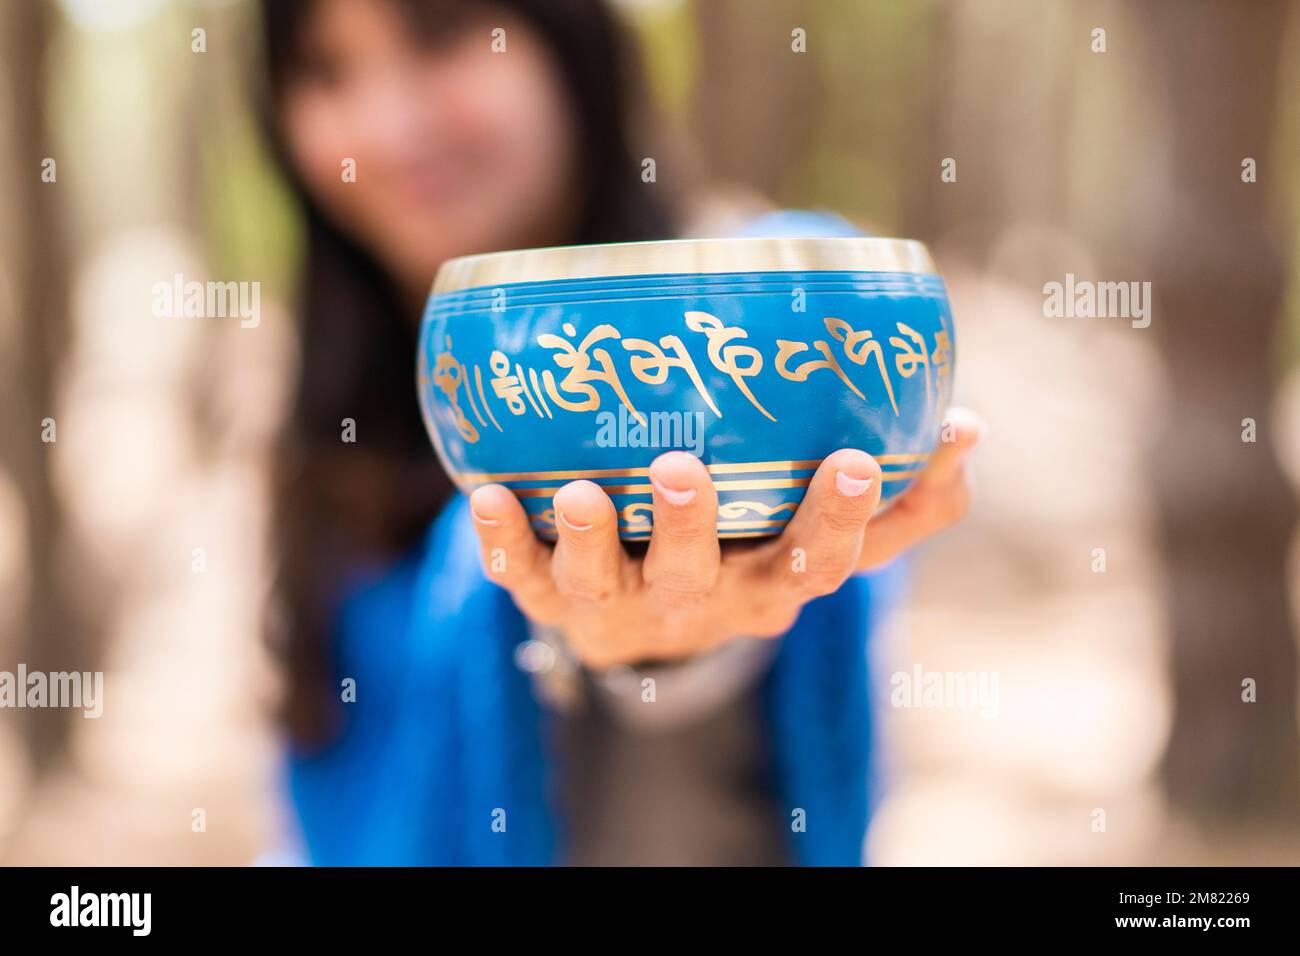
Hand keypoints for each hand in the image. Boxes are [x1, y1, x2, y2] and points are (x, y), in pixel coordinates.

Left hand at [467, 407, 983, 668]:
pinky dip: (501, 545)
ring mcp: (622, 608)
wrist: (650, 619)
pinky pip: (522, 581)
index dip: (837, 521)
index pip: (817, 564)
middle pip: (702, 582)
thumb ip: (902, 494)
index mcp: (773, 583)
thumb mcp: (827, 535)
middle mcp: (700, 603)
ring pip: (604, 587)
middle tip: (684, 470)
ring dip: (588, 543)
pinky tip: (483, 497)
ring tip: (577, 494)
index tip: (850, 460)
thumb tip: (969, 428)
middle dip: (693, 530)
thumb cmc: (751, 553)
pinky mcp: (556, 602)